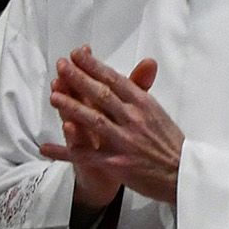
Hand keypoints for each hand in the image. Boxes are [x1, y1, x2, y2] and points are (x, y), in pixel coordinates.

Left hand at [39, 49, 181, 206]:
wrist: (182, 174)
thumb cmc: (168, 142)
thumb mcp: (157, 111)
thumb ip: (143, 89)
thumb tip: (146, 61)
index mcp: (143, 104)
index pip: (115, 80)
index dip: (95, 66)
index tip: (77, 54)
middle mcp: (134, 119)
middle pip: (102, 95)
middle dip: (79, 78)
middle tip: (60, 65)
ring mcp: (124, 141)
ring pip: (94, 121)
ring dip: (72, 108)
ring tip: (53, 97)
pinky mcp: (117, 163)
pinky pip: (86, 156)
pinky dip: (64, 152)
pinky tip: (45, 148)